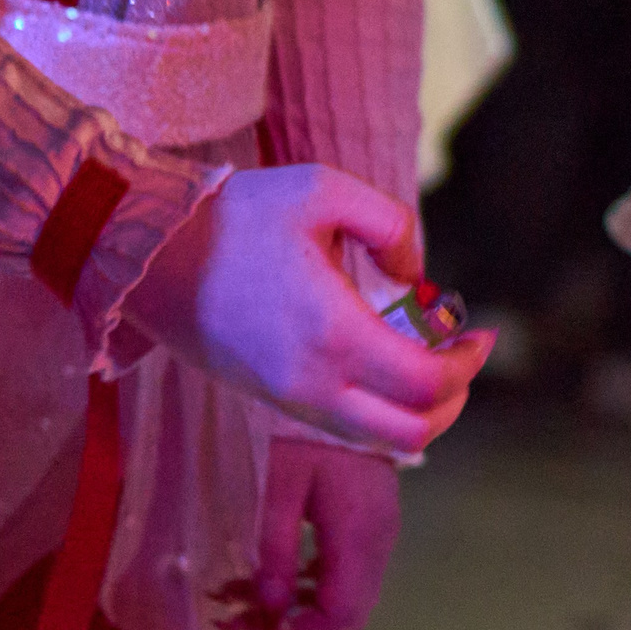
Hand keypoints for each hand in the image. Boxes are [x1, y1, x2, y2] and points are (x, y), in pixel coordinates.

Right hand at [124, 165, 491, 454]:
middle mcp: (311, 383)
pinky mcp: (269, 401)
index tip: (483, 333)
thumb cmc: (237, 217)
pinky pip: (344, 428)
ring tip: (432, 358)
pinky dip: (382, 410)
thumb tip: (416, 277)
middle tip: (465, 354)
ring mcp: (287, 401)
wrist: (147, 253)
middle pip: (411, 432)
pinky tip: (388, 364)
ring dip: (420, 411)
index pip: (425, 382)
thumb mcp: (323, 189)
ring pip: (378, 440)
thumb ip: (390, 223)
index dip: (468, 364)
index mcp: (332, 333)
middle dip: (454, 398)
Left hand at [213, 441, 400, 629]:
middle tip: (235, 621)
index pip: (341, 615)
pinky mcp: (374, 521)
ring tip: (240, 599)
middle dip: (291, 629)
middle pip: (349, 614)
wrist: (352, 385)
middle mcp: (381, 540)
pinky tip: (272, 575)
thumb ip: (275, 549)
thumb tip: (269, 610)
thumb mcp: (279, 484)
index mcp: (360, 534)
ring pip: (348, 597)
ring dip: (297, 609)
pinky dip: (309, 587)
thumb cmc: (305, 429)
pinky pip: (348, 573)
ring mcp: (382, 531)